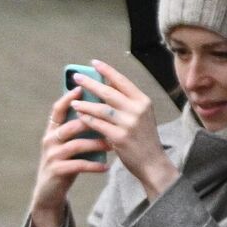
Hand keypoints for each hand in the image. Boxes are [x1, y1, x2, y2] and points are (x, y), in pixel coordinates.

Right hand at [29, 86, 110, 226]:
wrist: (50, 192)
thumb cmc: (67, 162)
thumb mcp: (71, 144)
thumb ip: (81, 130)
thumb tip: (103, 109)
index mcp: (53, 130)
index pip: (58, 109)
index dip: (68, 97)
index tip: (82, 87)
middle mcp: (50, 140)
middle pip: (70, 125)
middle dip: (91, 121)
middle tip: (111, 119)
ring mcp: (52, 156)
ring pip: (75, 144)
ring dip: (96, 143)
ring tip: (112, 144)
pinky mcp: (57, 171)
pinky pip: (77, 165)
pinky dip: (93, 165)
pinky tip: (106, 166)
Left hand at [68, 59, 177, 197]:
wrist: (153, 163)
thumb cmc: (144, 139)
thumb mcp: (142, 117)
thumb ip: (127, 102)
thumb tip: (105, 85)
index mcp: (143, 102)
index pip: (122, 81)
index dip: (107, 70)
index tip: (93, 62)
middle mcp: (138, 110)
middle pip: (108, 92)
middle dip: (90, 83)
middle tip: (76, 77)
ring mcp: (129, 124)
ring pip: (100, 108)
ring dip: (84, 104)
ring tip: (73, 101)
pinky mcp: (120, 138)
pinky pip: (97, 125)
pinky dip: (86, 119)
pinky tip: (78, 116)